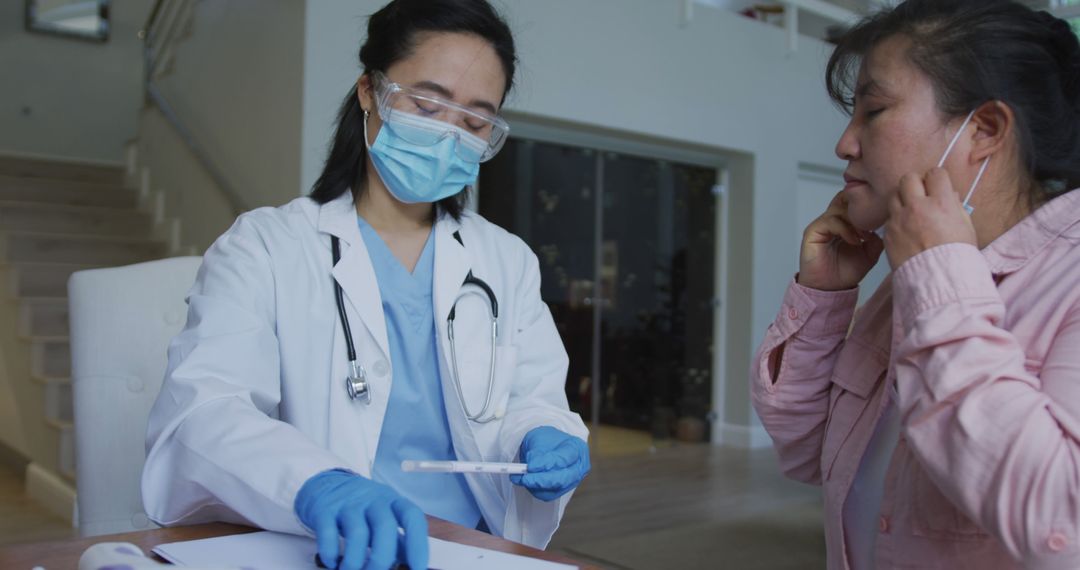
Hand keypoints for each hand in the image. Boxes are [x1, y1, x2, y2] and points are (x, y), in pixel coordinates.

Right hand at [294, 469, 427, 569]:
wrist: (327, 483)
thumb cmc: (362, 506)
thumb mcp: (384, 515)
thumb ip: (398, 539)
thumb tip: (412, 565)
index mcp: (393, 501)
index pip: (412, 517)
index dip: (418, 544)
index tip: (418, 568)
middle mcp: (372, 499)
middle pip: (385, 526)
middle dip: (382, 558)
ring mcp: (348, 503)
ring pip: (357, 533)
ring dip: (355, 561)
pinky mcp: (324, 510)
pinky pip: (328, 534)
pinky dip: (331, 554)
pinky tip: (332, 563)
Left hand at [510, 426, 589, 500]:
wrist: (546, 447)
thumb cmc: (545, 440)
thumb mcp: (539, 438)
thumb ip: (537, 452)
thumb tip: (532, 466)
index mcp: (576, 448)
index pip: (563, 459)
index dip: (546, 464)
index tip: (530, 466)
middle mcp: (578, 467)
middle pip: (563, 479)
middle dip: (541, 480)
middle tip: (525, 478)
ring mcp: (572, 480)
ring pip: (554, 490)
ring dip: (535, 486)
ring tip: (520, 478)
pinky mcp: (562, 490)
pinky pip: (548, 495)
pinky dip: (535, 490)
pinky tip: (526, 482)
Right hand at [799, 191, 884, 290]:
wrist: (830, 289)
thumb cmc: (846, 272)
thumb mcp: (870, 254)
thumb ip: (876, 239)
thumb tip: (881, 227)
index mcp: (844, 223)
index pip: (852, 202)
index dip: (866, 203)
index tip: (880, 213)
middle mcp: (831, 220)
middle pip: (845, 200)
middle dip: (861, 210)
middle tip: (874, 222)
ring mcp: (821, 225)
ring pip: (839, 209)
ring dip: (856, 221)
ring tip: (865, 236)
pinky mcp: (812, 232)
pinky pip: (830, 222)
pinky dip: (845, 230)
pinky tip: (854, 241)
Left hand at [884, 168, 976, 269]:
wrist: (938, 280)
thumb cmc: (958, 255)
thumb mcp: (966, 227)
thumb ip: (955, 207)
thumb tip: (949, 195)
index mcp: (941, 203)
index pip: (935, 173)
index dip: (937, 178)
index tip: (938, 186)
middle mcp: (918, 207)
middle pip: (908, 178)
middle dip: (915, 183)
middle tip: (921, 195)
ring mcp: (899, 220)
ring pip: (893, 195)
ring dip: (902, 200)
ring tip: (911, 211)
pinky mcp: (888, 233)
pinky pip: (889, 218)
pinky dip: (896, 220)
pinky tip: (905, 230)